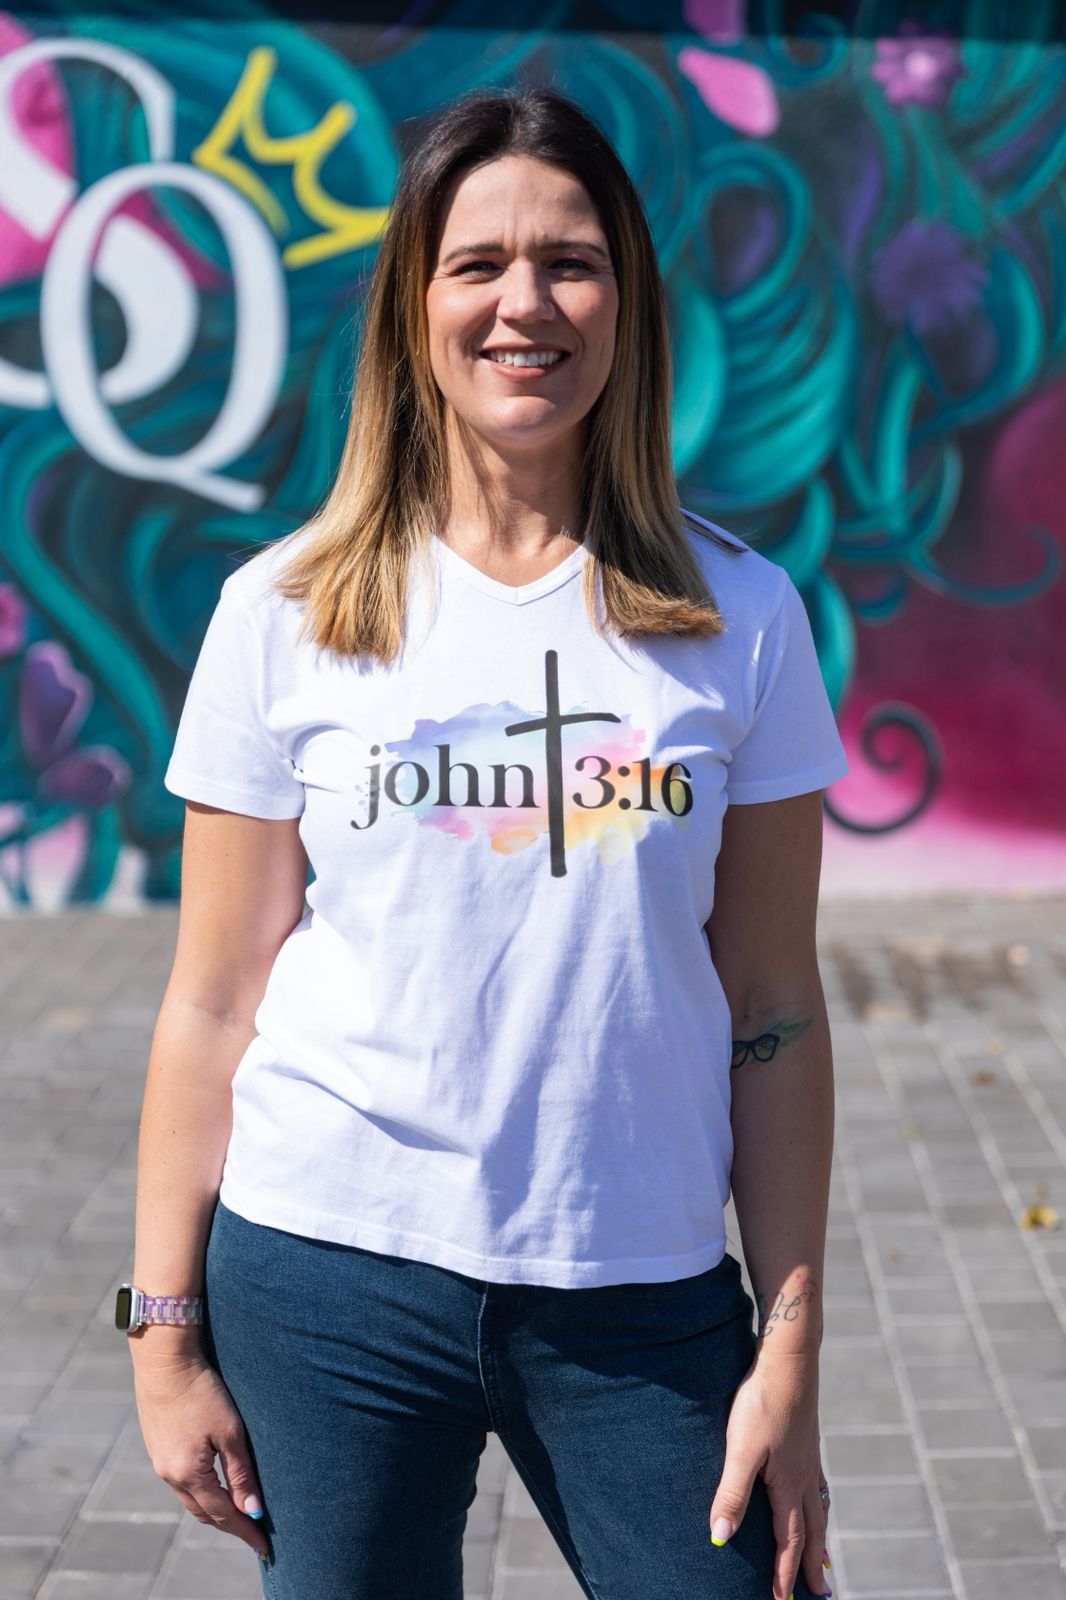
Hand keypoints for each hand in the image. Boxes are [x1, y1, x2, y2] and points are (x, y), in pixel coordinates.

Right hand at [130, 1351, 269, 1559]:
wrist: (164, 1360)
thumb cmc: (202, 1391)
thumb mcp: (230, 1431)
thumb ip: (241, 1473)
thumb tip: (253, 1509)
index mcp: (188, 1474)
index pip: (224, 1514)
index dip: (246, 1531)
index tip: (265, 1548)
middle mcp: (169, 1475)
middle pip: (204, 1512)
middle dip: (231, 1524)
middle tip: (255, 1532)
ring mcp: (160, 1462)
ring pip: (192, 1498)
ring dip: (215, 1508)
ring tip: (239, 1511)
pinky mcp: (157, 1447)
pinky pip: (182, 1481)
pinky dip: (201, 1490)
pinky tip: (214, 1484)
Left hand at [707, 1352, 828, 1599]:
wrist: (788, 1360)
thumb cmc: (761, 1403)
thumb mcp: (741, 1449)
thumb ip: (732, 1493)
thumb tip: (719, 1539)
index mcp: (788, 1485)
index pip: (789, 1541)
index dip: (784, 1573)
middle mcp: (805, 1476)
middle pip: (813, 1531)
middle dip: (811, 1565)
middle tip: (821, 1594)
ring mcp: (809, 1457)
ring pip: (818, 1507)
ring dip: (820, 1536)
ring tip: (822, 1555)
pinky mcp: (807, 1438)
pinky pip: (817, 1483)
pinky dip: (819, 1501)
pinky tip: (813, 1493)